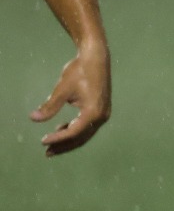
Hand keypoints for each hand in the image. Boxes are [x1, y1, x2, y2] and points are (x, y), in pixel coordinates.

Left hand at [34, 41, 109, 155]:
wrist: (96, 58)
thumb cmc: (79, 71)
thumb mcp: (62, 89)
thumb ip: (50, 106)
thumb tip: (33, 118)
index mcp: (93, 112)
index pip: (74, 132)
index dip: (58, 139)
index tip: (43, 141)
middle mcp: (101, 116)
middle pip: (81, 137)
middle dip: (64, 145)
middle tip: (47, 152)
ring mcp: (103, 113)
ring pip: (85, 133)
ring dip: (69, 139)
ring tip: (52, 144)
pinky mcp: (101, 110)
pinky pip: (88, 125)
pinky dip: (75, 129)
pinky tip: (61, 128)